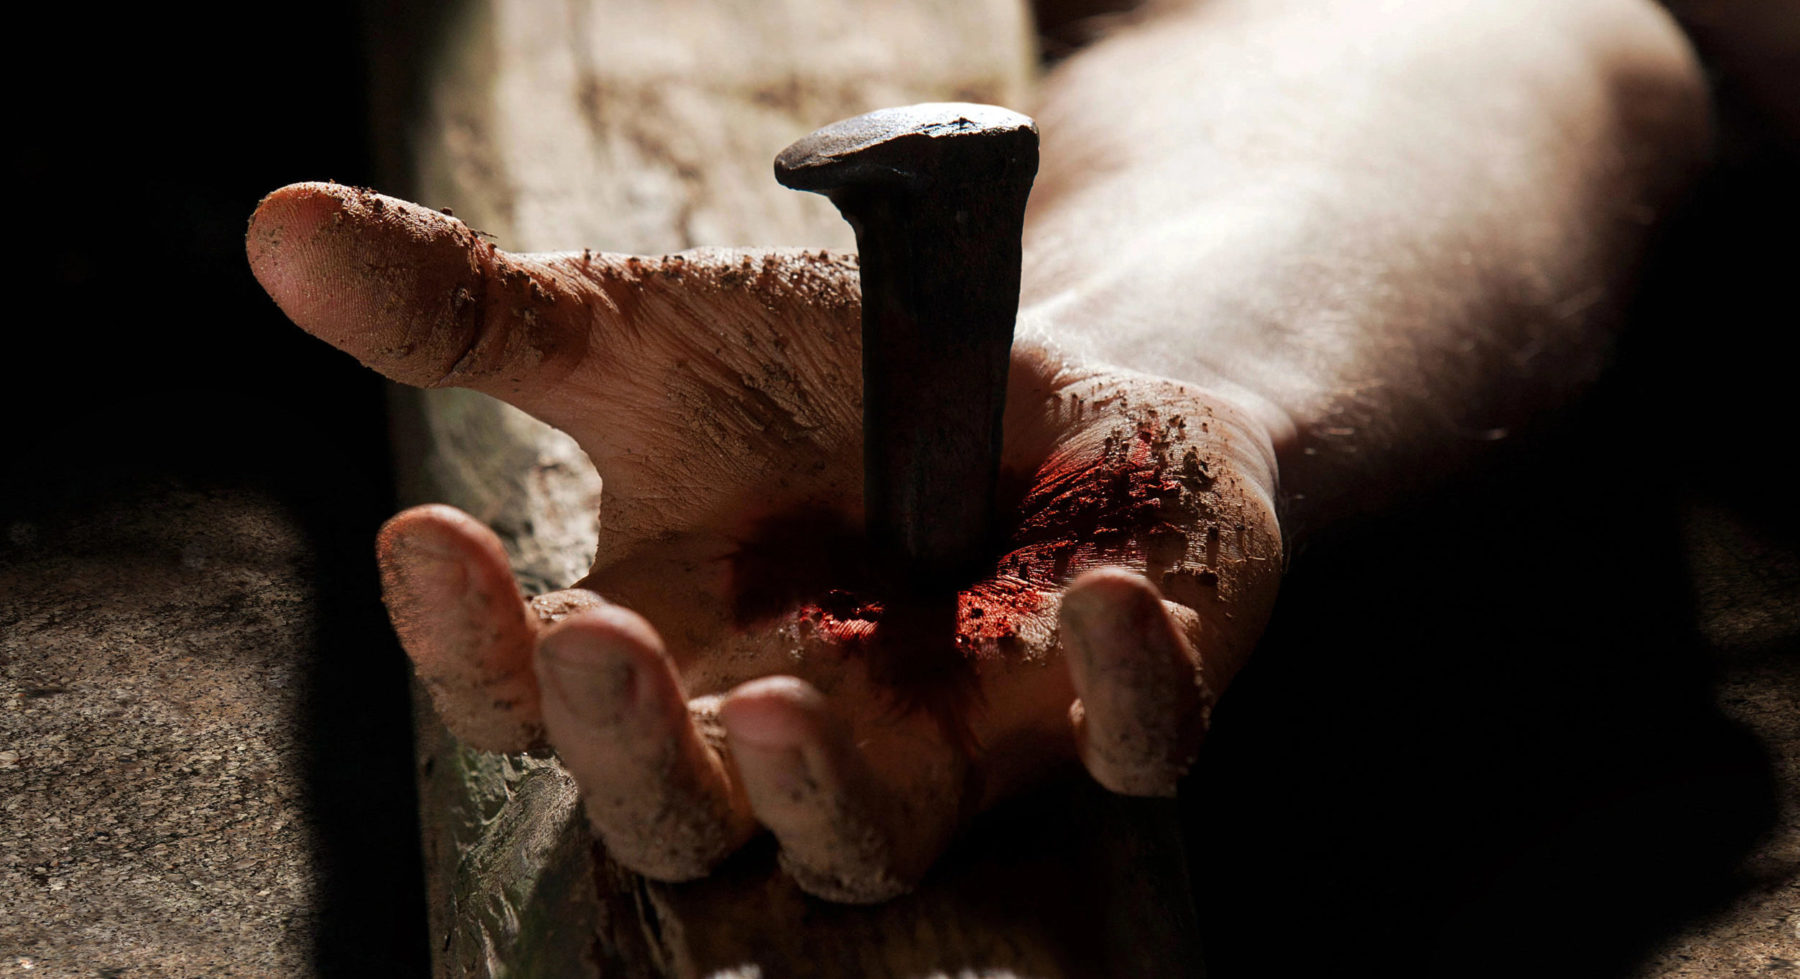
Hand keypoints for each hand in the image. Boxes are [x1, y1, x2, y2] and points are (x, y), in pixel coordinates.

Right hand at [247, 182, 1283, 901]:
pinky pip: (1126, 745)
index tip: (427, 529)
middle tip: (594, 636)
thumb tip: (278, 227)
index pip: (527, 705)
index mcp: (664, 652)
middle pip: (677, 813)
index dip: (468, 643)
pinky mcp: (1101, 704)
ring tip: (776, 708)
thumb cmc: (820, 382)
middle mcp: (790, 731)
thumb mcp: (653, 332)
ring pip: (872, 837)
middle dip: (625, 747)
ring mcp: (951, 734)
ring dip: (823, 791)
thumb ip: (485, 316)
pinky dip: (1121, 694)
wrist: (1019, 372)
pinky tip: (1100, 602)